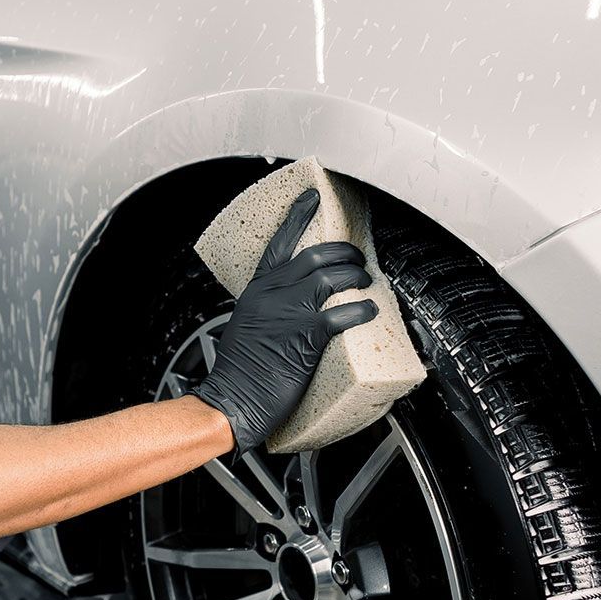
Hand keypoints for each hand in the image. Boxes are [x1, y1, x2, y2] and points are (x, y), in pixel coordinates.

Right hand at [190, 188, 379, 452]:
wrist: (231, 402)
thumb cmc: (239, 374)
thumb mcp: (247, 329)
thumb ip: (269, 311)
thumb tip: (292, 308)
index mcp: (256, 292)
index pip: (279, 244)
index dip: (298, 218)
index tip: (312, 197)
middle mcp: (271, 296)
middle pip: (314, 257)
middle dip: (343, 252)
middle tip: (357, 257)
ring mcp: (288, 314)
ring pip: (331, 277)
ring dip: (355, 275)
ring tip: (366, 281)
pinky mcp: (305, 336)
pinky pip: (342, 313)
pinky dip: (361, 308)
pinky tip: (369, 311)